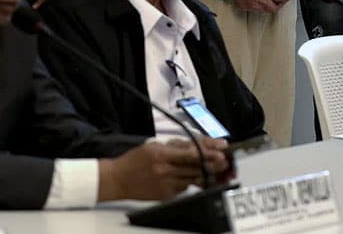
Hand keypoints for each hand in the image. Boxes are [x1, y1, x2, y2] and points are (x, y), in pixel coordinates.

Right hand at [99, 138, 228, 200]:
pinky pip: (184, 187)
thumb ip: (174, 147)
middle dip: (213, 163)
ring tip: (216, 169)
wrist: (118, 180)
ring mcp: (166, 184)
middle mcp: (164, 170)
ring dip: (205, 173)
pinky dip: (189, 181)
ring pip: (193, 178)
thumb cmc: (135, 160)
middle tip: (225, 161)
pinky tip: (191, 177)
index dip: (208, 152)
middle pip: (195, 167)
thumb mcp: (153, 146)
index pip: (190, 153)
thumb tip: (195, 146)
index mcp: (161, 154)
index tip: (221, 150)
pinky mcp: (166, 195)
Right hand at [230, 0, 282, 12]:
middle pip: (266, 10)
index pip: (274, 8)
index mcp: (263, 0)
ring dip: (262, 5)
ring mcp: (248, 7)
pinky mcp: (242, 6)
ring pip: (259, 9)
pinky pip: (250, 8)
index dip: (278, 5)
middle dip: (270, 5)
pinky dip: (253, 5)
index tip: (278, 2)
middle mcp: (256, 6)